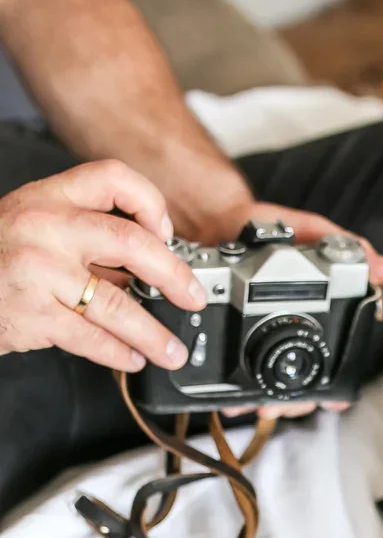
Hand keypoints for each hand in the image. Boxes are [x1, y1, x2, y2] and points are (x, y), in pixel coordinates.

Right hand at [0, 160, 207, 371]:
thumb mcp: (34, 228)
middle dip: (174, 275)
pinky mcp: (34, 313)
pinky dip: (118, 353)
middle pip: (131, 242)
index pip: (113, 178)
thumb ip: (86, 241)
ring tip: (171, 351)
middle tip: (193, 297)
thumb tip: (149, 271)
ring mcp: (39, 271)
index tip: (168, 231)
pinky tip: (131, 358)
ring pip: (117, 304)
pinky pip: (91, 337)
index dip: (150, 202)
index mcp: (49, 198)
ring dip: (153, 333)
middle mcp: (46, 228)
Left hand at [216, 201, 382, 421]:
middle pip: (305, 385)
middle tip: (278, 406)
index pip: (337, 363)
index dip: (335, 388)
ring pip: (277, 390)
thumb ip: (349, 251)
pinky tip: (233, 401)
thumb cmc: (272, 232)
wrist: (219, 223)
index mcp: (322, 318)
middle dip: (294, 402)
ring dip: (268, 402)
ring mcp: (265, 344)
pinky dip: (240, 394)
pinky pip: (243, 379)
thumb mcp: (313, 234)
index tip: (332, 403)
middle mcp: (298, 337)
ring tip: (256, 406)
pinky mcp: (237, 345)